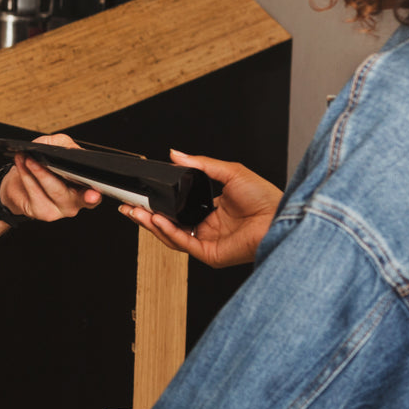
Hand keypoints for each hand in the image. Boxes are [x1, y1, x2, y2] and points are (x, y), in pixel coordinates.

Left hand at [0, 133, 101, 220]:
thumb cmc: (41, 166)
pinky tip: (22, 165)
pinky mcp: (43, 212)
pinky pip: (36, 193)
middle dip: (55, 175)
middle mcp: (75, 202)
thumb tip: (69, 148)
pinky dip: (27, 176)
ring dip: (38, 171)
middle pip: (70, 192)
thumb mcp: (54, 147)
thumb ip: (64, 143)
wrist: (19, 186)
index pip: (94, 195)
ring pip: (52, 190)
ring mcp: (59, 210)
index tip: (93, 193)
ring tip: (28, 159)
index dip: (94, 195)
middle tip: (42, 161)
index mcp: (84, 188)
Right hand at [119, 150, 281, 267]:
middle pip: (169, 224)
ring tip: (137, 212)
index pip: (178, 209)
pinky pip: (184, 243)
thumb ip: (200, 164)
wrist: (281, 215)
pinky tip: (157, 219)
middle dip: (146, 215)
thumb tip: (175, 154)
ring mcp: (208, 242)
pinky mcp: (210, 254)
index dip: (158, 203)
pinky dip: (168, 232)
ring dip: (152, 224)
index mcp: (212, 211)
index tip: (141, 194)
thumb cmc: (266, 197)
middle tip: (127, 206)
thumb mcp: (229, 171)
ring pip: (172, 236)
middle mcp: (208, 228)